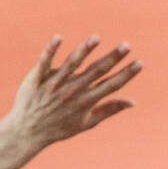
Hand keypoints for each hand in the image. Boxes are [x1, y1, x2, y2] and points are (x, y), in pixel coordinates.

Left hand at [0, 35, 141, 152]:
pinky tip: (59, 37)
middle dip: (112, 58)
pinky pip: (45, 62)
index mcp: (87, 101)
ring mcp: (55, 84)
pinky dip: (51, 50)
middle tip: (126, 45)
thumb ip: (110, 110)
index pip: (111, 85)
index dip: (126, 74)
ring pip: (72, 64)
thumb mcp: (87, 123)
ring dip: (85, 50)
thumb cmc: (60, 127)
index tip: (140, 62)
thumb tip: (133, 102)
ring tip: (97, 38)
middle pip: (96, 71)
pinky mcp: (38, 78)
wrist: (28, 131)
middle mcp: (73, 91)